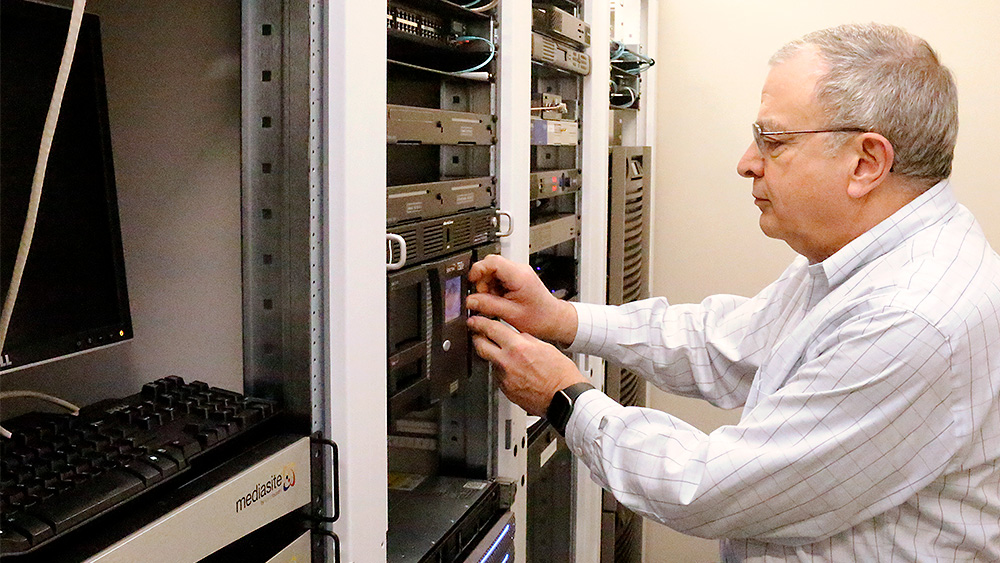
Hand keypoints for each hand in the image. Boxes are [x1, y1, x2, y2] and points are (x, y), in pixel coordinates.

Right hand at [466, 255, 577, 345]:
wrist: (553, 319)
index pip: (492, 261)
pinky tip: (500, 300)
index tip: (471, 282)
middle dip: (482, 281)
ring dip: (488, 286)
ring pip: (493, 272)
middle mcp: (519, 270)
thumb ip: (488, 305)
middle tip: (484, 297)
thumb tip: (470, 300)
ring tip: (495, 302)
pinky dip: (494, 288)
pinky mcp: (517, 278)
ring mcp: (519, 273)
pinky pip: (499, 277)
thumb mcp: (510, 314)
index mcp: (519, 275)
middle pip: (491, 265)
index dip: (478, 270)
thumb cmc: (539, 318)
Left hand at [468, 315, 586, 415]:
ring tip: (509, 358)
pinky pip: (499, 377)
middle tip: (478, 335)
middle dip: (477, 339)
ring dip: (494, 357)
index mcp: (518, 347)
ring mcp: (505, 378)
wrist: (564, 397)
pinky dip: (504, 372)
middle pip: (480, 346)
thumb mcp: (545, 346)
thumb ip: (525, 339)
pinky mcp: (505, 391)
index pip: (491, 329)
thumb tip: (515, 335)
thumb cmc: (560, 374)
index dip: (480, 323)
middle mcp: (507, 362)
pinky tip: (516, 373)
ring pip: (491, 362)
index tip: (475, 321)